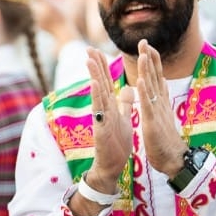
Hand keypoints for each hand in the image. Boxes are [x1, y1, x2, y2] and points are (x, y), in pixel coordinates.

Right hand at [86, 47, 132, 190]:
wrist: (111, 166)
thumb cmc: (116, 144)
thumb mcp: (124, 119)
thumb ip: (124, 104)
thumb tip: (127, 89)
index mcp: (110, 107)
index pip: (106, 83)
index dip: (102, 66)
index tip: (97, 50)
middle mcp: (104, 110)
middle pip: (99, 84)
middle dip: (95, 66)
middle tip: (89, 49)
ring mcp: (101, 119)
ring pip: (98, 94)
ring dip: (94, 77)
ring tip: (90, 61)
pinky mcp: (101, 129)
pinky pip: (100, 111)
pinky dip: (97, 98)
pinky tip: (95, 85)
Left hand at [135, 40, 187, 178]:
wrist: (173, 159)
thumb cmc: (164, 139)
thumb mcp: (161, 114)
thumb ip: (159, 98)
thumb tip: (160, 82)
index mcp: (160, 101)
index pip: (156, 76)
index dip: (151, 61)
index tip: (146, 46)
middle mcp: (160, 102)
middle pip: (155, 76)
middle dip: (149, 58)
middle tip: (144, 41)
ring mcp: (158, 111)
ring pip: (152, 86)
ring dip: (147, 69)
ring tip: (143, 53)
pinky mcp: (153, 122)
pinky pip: (148, 105)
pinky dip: (144, 92)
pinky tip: (140, 81)